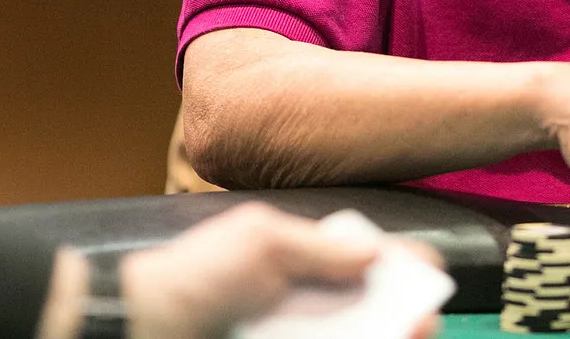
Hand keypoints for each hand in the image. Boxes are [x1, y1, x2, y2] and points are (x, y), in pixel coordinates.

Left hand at [118, 202, 439, 338]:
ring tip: (404, 333)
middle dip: (401, 316)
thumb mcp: (258, 241)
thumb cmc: (194, 277)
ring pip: (356, 335)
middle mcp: (304, 304)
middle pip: (371, 310)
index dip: (400, 267)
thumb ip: (317, 246)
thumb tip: (373, 250)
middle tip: (419, 322)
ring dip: (381, 334)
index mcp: (301, 263)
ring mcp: (296, 335)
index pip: (366, 262)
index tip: (429, 273)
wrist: (140, 326)